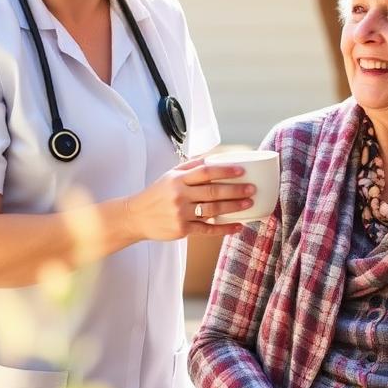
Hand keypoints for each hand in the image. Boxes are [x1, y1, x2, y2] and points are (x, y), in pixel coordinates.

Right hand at [126, 158, 255, 240]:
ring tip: (249, 204)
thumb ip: (189, 167)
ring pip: (212, 210)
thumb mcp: (169, 176)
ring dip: (233, 208)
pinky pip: (207, 229)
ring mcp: (181, 213)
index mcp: (178, 179)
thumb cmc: (156, 194)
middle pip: (212, 191)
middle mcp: (179, 195)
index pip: (205, 172)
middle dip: (235, 190)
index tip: (241, 171)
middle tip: (252, 189)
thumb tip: (213, 157)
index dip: (225, 171)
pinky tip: (237, 226)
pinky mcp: (182, 230)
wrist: (136, 217)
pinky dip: (224, 229)